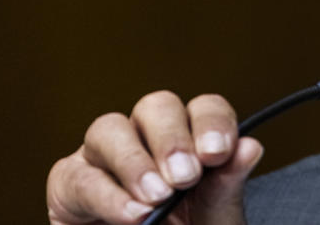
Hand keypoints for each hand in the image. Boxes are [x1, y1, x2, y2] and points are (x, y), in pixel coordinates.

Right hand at [47, 91, 263, 224]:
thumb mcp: (214, 221)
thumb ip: (226, 187)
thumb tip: (251, 147)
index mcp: (190, 141)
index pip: (203, 108)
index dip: (212, 122)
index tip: (219, 153)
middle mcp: (146, 140)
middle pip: (156, 106)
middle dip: (172, 138)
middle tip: (186, 176)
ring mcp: (104, 157)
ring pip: (110, 128)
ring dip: (134, 160)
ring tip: (155, 196)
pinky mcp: (68, 184)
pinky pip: (78, 175)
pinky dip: (106, 195)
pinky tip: (131, 214)